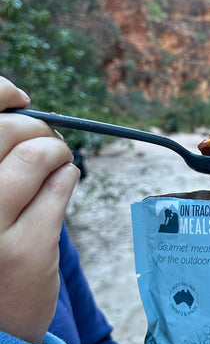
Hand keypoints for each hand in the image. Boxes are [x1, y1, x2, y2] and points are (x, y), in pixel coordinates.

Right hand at [0, 77, 79, 343]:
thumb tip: (19, 107)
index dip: (1, 93)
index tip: (19, 98)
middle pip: (6, 131)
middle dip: (37, 128)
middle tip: (47, 141)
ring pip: (35, 156)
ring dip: (56, 151)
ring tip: (58, 161)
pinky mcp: (25, 250)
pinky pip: (61, 186)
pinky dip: (69, 175)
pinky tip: (65, 180)